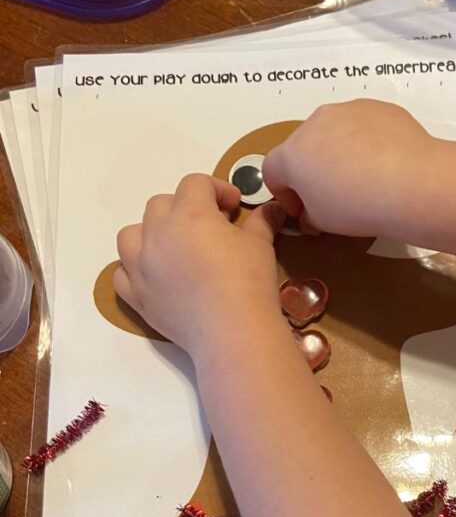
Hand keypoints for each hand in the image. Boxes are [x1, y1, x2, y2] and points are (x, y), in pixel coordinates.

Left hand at [115, 173, 285, 357]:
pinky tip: (154, 276)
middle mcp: (158, 234)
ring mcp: (142, 266)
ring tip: (172, 247)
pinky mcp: (137, 296)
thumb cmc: (249, 282)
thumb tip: (274, 208)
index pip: (196, 184)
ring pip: (130, 235)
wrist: (232, 332)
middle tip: (208, 227)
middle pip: (160, 205)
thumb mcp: (260, 245)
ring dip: (149, 234)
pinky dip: (134, 270)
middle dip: (183, 208)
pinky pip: (121, 275)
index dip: (217, 189)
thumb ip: (262, 221)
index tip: (233, 207)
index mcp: (190, 214)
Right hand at [263, 100, 434, 237]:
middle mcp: (315, 123)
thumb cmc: (359, 205)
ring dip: (338, 153)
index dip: (284, 195)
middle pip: (303, 148)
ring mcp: (347, 110)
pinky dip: (366, 143)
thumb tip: (310, 214)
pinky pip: (363, 126)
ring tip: (362, 180)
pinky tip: (383, 165)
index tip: (302, 211)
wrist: (411, 183)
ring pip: (333, 133)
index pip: (272, 171)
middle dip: (311, 172)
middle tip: (332, 198)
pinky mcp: (378, 107)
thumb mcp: (323, 222)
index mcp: (292, 153)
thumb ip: (308, 216)